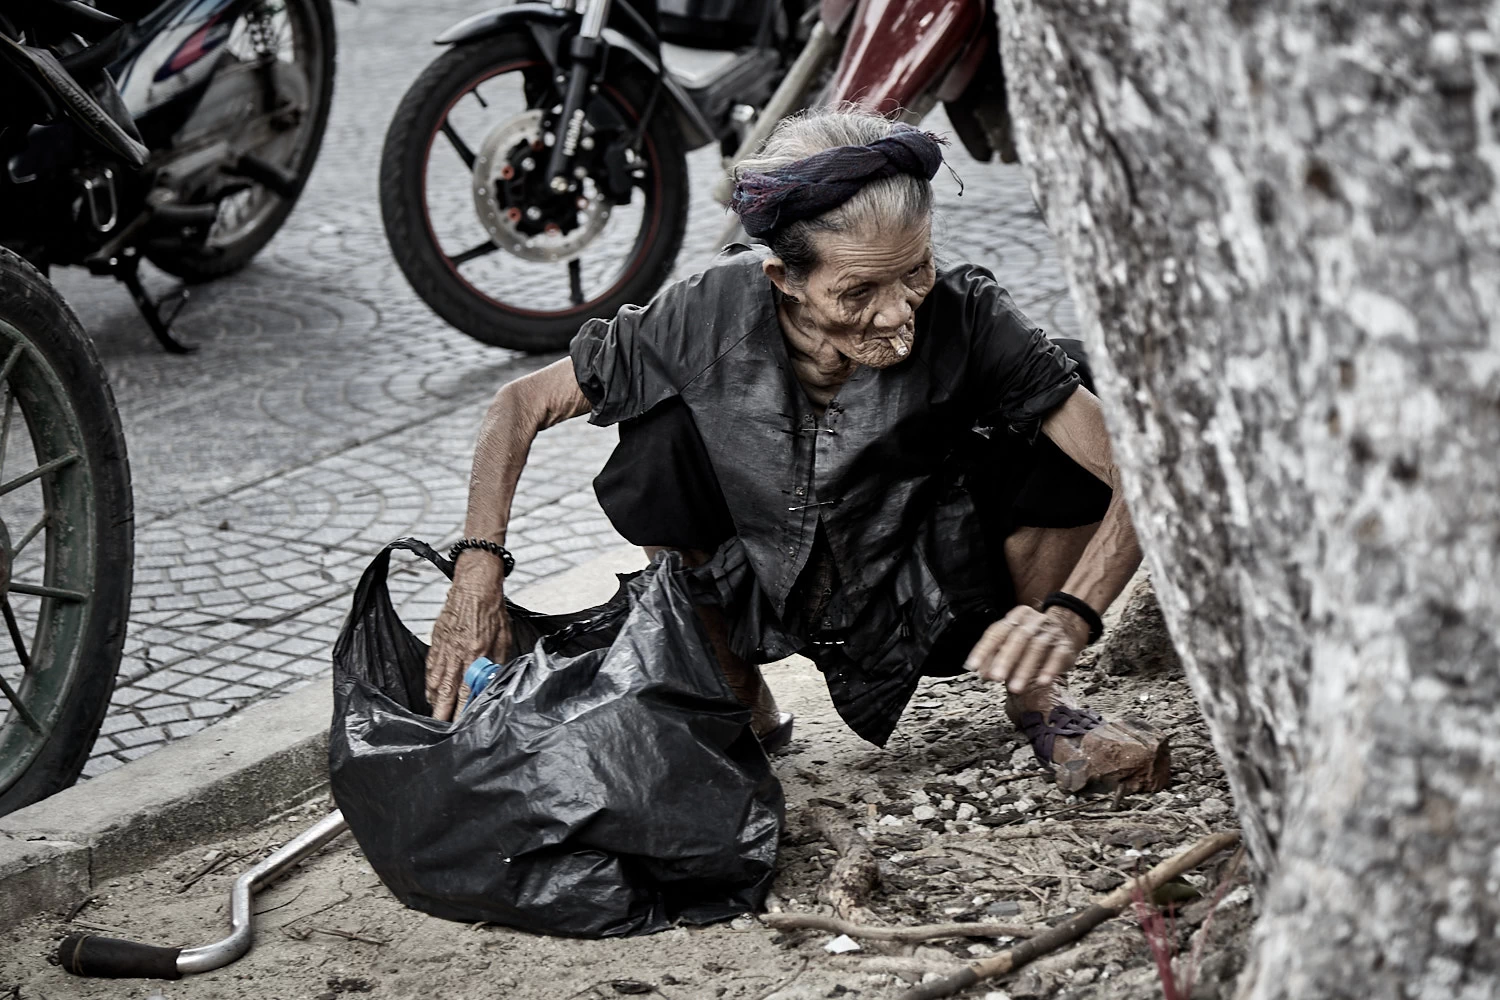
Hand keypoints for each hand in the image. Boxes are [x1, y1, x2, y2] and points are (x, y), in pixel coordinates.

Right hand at [425, 556, 510, 721]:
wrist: (475, 586)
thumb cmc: (493, 612)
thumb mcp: (504, 640)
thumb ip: (498, 664)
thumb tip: (494, 684)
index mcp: (475, 655)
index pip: (465, 691)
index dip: (460, 710)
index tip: (458, 725)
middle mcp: (457, 654)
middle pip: (445, 691)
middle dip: (440, 712)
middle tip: (437, 728)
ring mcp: (444, 648)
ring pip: (434, 680)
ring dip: (433, 699)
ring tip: (434, 713)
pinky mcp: (436, 640)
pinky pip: (430, 666)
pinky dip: (429, 681)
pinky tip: (430, 691)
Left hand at [965, 605, 1089, 693]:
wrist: (1068, 623)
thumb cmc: (1033, 635)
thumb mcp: (1012, 640)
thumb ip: (995, 655)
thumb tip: (982, 674)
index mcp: (1015, 617)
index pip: (996, 632)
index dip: (983, 650)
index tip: (973, 667)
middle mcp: (1032, 621)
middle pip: (1017, 639)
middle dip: (1005, 660)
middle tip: (995, 678)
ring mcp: (1050, 632)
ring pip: (1036, 648)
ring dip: (1025, 669)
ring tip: (1015, 688)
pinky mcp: (1065, 644)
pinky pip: (1057, 656)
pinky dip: (1049, 669)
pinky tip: (1042, 681)